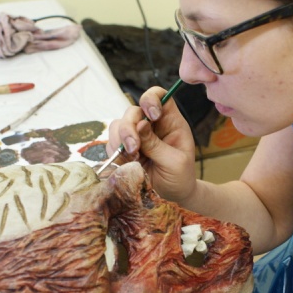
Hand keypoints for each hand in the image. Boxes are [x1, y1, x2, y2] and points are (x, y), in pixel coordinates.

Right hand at [107, 86, 196, 202]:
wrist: (172, 196)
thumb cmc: (180, 176)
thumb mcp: (175, 162)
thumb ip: (156, 145)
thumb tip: (140, 126)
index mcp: (170, 121)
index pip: (159, 96)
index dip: (151, 99)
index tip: (151, 115)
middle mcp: (151, 125)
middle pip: (132, 111)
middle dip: (129, 127)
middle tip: (134, 147)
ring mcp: (136, 136)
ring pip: (118, 125)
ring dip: (120, 140)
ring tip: (133, 158)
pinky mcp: (124, 149)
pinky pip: (111, 143)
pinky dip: (115, 152)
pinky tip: (127, 164)